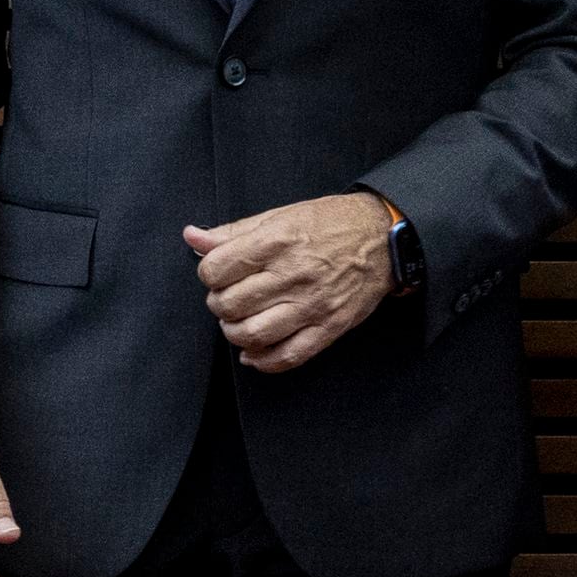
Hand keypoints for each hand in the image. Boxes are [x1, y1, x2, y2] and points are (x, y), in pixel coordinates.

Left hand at [184, 193, 394, 373]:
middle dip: (220, 305)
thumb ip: (233, 232)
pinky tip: (255, 353)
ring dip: (236, 333)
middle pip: (229, 305)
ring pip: (253, 335)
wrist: (384, 238)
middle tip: (229, 298)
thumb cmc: (331, 223)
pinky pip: (288, 356)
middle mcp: (293, 273)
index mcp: (277, 241)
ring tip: (240, 322)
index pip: (216, 270)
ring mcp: (312, 304)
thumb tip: (193, 237)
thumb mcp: (280, 216)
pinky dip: (263, 361)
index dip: (209, 274)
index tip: (219, 274)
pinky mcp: (329, 327)